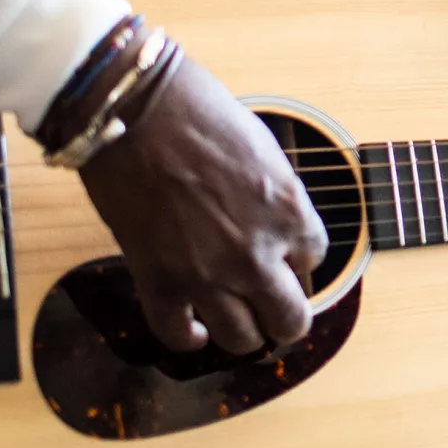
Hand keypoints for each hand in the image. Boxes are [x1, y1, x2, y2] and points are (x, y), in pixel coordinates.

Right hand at [75, 55, 328, 353]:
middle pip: (290, 320)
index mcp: (289, 213)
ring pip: (241, 339)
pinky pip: (177, 334)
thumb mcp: (264, 150)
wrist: (132, 109)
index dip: (298, 257)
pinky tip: (195, 330)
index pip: (315, 258)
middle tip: (275, 309)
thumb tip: (280, 227)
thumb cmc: (198, 112)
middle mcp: (255, 253)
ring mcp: (206, 274)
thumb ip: (278, 198)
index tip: (285, 253)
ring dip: (243, 332)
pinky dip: (188, 337)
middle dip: (286, 317)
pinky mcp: (157, 281)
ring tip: (237, 320)